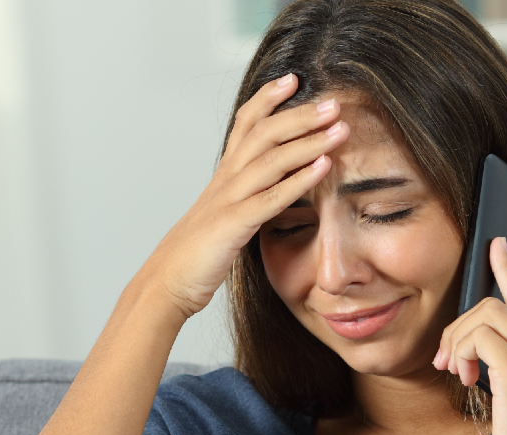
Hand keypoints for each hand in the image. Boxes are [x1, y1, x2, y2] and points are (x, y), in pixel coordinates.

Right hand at [141, 73, 347, 317]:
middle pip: (263, 134)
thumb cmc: (198, 255)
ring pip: (270, 160)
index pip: (245, 124)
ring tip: (339, 129)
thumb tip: (276, 189)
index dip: (268, 99)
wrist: (168, 282)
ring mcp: (228, 201)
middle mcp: (225, 180)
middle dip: (300, 115)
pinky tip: (324, 168)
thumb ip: (248, 198)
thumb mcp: (225, 217)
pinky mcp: (233, 225)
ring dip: (308, 141)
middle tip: (334, 103)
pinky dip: (300, 180)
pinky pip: (270, 198)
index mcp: (224, 176)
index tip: (293, 79)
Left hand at [432, 237, 506, 434]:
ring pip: (482, 315)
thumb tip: (467, 349)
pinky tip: (466, 379)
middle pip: (490, 303)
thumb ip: (500, 362)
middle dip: (456, 328)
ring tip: (458, 373)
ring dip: (457, 342)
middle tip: (447, 361)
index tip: (494, 245)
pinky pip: (479, 338)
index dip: (505, 267)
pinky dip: (463, 354)